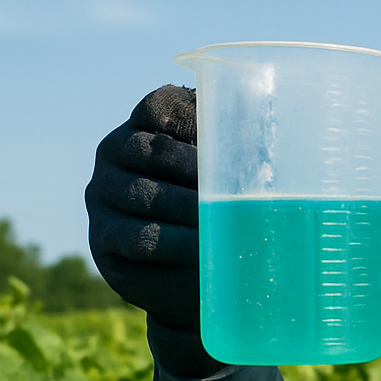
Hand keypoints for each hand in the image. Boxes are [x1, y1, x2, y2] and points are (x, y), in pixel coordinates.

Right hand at [85, 85, 223, 376]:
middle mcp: (113, 155)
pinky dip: (175, 244)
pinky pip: (138, 240)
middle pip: (152, 152)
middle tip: (239, 190)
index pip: (157, 107)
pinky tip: (204, 250)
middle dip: (199, 172)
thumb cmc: (216, 207)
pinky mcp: (103, 242)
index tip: (226, 140)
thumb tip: (278, 120)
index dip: (191, 119)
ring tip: (227, 224)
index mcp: (142, 127)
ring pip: (144, 195)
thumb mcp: (229, 171)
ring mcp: (102, 198)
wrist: (185, 273)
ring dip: (190, 212)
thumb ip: (241, 142)